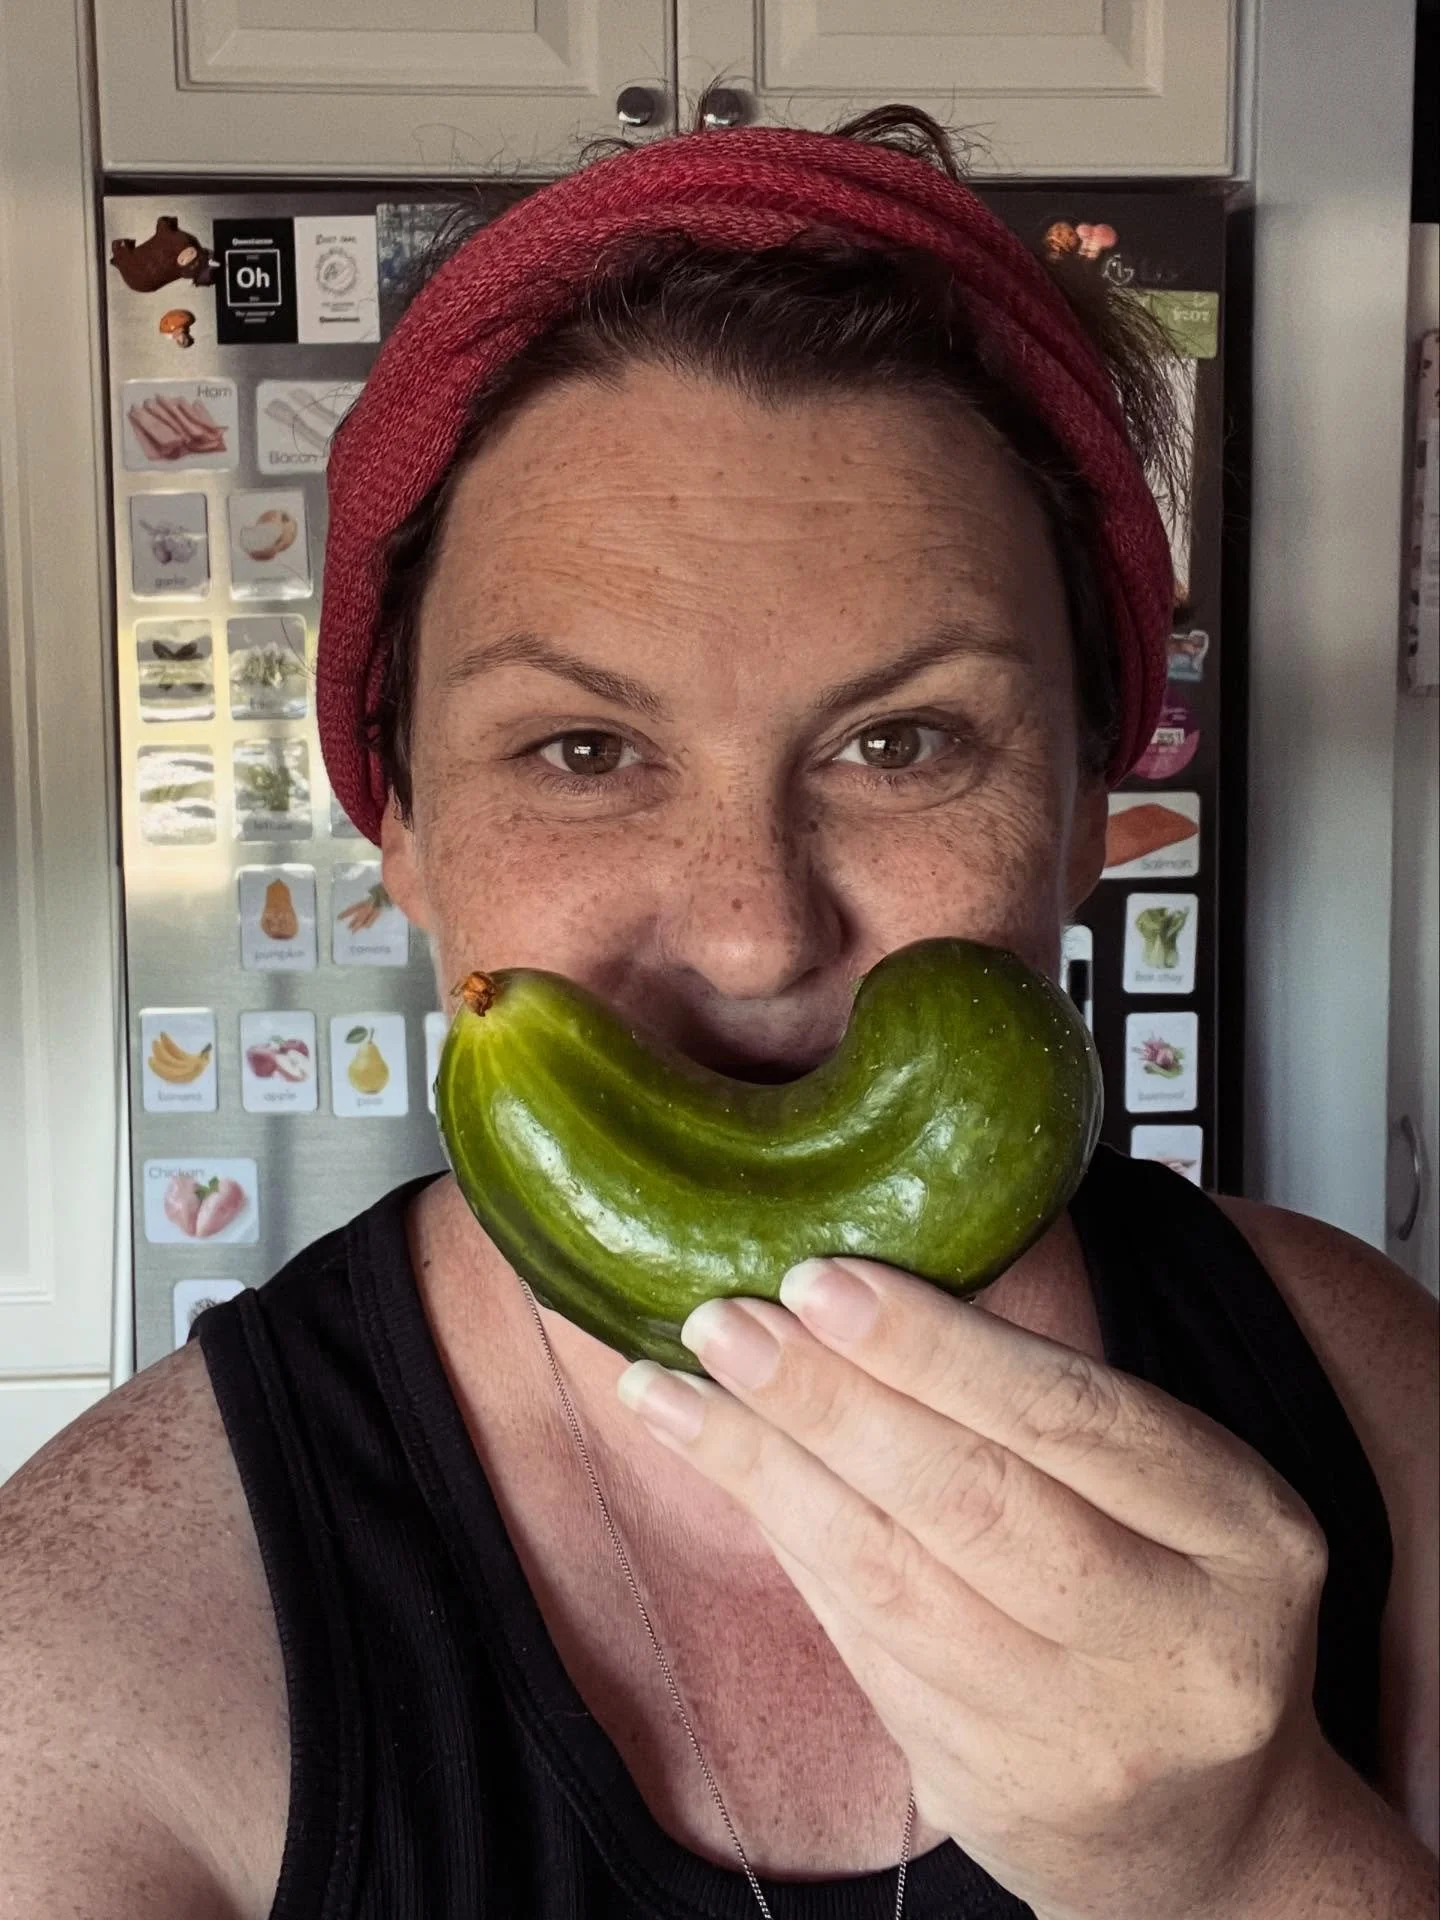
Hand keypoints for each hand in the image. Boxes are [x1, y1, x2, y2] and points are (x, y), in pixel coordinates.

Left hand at [616, 1256, 1332, 1919]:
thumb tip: (866, 1285)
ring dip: (766, 1470)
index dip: (936, 1348)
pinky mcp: (984, 1784)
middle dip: (828, 1401)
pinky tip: (723, 1470)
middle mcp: (1174, 1643)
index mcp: (1246, 1534)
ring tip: (673, 1391)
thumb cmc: (1176, 1605)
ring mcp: (1077, 1731)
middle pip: (972, 1502)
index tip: (820, 1280)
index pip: (1074, 1419)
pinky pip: (860, 1638)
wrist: (1205, 1827)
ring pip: (892, 1579)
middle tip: (724, 1323)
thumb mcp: (1186, 1496)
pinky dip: (785, 1539)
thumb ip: (1057, 1406)